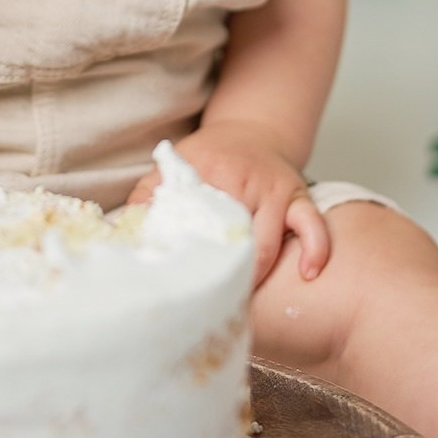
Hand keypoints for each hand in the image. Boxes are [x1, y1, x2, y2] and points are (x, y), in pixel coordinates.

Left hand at [125, 120, 330, 287]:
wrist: (251, 131)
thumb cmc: (208, 157)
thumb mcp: (171, 168)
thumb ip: (146, 199)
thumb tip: (123, 235)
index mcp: (206, 172)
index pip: (194, 222)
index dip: (188, 259)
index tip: (181, 289)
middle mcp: (243, 178)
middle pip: (234, 239)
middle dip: (225, 276)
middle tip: (210, 306)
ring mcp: (274, 188)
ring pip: (268, 241)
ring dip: (256, 275)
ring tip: (241, 301)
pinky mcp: (298, 194)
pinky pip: (313, 223)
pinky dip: (315, 248)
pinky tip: (308, 273)